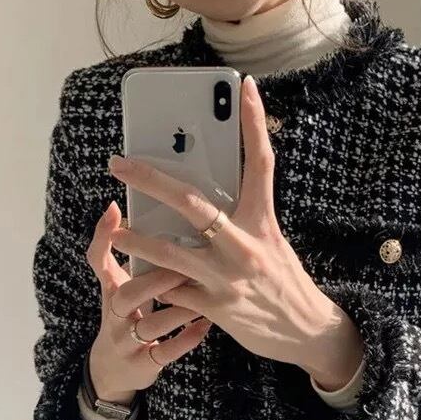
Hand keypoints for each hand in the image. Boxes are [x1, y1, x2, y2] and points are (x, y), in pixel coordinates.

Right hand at [84, 200, 212, 402]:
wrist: (113, 369)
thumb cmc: (124, 315)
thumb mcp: (117, 284)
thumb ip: (126, 253)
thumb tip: (127, 207)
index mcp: (109, 290)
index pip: (98, 260)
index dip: (104, 237)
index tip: (117, 210)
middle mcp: (114, 316)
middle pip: (127, 295)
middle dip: (156, 280)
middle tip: (187, 264)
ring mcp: (127, 343)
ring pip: (151, 325)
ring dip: (179, 309)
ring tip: (205, 295)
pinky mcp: (143, 364)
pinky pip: (166, 352)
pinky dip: (187, 338)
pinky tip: (206, 324)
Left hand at [107, 74, 363, 390]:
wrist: (305, 331)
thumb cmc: (285, 281)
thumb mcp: (271, 242)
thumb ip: (242, 220)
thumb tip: (206, 197)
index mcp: (262, 222)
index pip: (260, 163)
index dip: (255, 123)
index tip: (245, 88)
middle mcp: (244, 246)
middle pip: (192, 203)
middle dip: (150, 180)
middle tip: (119, 164)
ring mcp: (227, 278)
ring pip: (169, 253)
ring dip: (135, 241)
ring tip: (115, 231)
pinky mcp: (216, 308)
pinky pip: (175, 294)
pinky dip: (156, 286)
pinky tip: (137, 280)